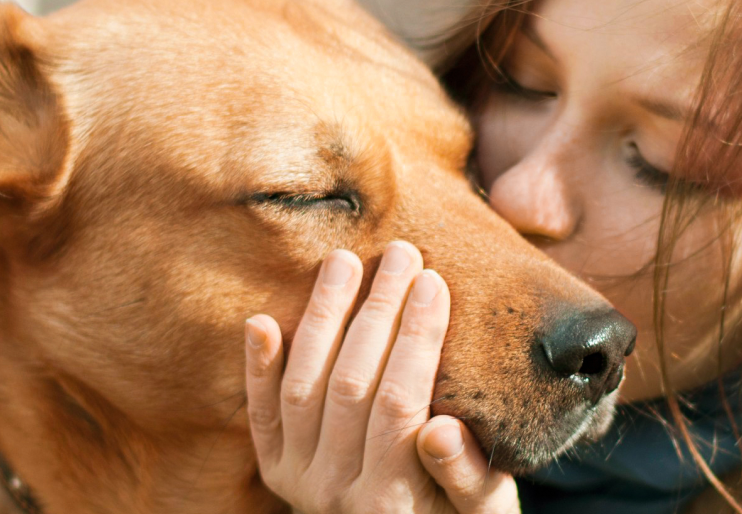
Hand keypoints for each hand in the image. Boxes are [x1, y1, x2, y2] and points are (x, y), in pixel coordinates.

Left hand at [244, 242, 519, 513]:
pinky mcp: (276, 469)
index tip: (433, 282)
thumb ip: (467, 476)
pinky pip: (261, 414)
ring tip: (344, 261)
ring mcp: (299, 480)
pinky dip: (258, 367)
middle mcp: (336, 493)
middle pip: (351, 385)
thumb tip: (440, 430)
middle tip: (400, 254)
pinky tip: (260, 320)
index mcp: (393, 501)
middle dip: (378, 312)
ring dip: (322, 319)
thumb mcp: (483, 509)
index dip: (417, 338)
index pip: (401, 401)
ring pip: (303, 388)